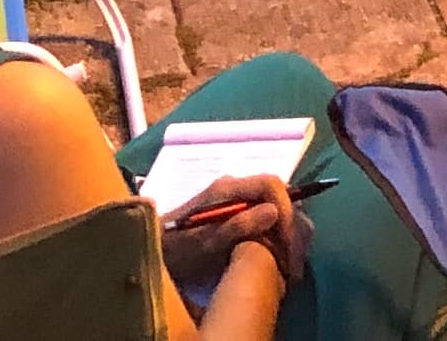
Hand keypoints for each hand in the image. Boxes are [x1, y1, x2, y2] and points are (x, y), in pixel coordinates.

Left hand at [163, 174, 305, 288]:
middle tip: (291, 257)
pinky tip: (273, 257)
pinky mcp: (235, 213)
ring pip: (273, 206)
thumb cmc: (177, 250)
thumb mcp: (206, 243)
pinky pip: (264, 216)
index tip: (287, 241)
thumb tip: (274, 211)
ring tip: (285, 261)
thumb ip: (238, 225)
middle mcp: (235, 188)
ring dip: (284, 231)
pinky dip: (275, 234)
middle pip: (276, 194)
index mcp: (228, 189)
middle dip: (289, 223)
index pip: (271, 184)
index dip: (286, 209)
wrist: (155, 254)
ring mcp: (235, 200)